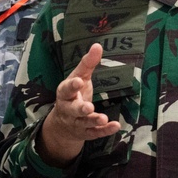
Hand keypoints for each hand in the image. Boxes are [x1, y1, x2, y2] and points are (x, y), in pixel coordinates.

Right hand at [40, 43, 121, 165]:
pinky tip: (115, 126)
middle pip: (73, 109)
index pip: (66, 89)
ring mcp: (76, 122)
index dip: (72, 86)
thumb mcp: (79, 77)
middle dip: (80, 108)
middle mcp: (68, 109)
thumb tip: (98, 45)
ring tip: (103, 118)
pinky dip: (104, 130)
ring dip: (93, 121)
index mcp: (65, 93)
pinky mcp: (85, 132)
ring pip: (84, 123)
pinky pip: (94, 133)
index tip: (78, 81)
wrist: (63, 124)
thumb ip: (87, 64)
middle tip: (88, 107)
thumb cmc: (74, 94)